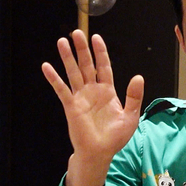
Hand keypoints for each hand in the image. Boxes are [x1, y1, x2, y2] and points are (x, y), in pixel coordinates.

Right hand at [42, 29, 143, 185]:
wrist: (100, 153)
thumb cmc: (115, 138)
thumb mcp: (130, 116)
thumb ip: (134, 96)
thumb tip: (138, 77)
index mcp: (108, 92)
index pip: (104, 67)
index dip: (101, 53)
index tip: (97, 38)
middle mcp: (93, 91)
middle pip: (87, 66)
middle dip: (82, 50)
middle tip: (77, 33)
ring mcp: (81, 98)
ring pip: (73, 73)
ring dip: (67, 58)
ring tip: (62, 41)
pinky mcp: (71, 106)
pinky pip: (61, 90)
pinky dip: (54, 78)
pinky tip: (46, 67)